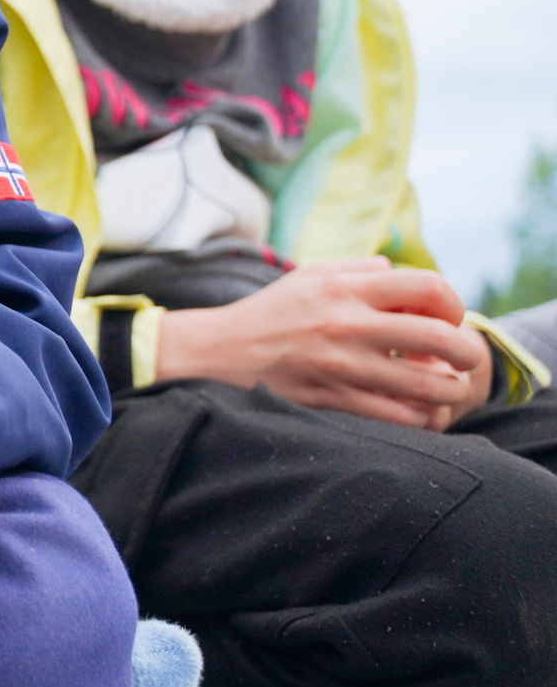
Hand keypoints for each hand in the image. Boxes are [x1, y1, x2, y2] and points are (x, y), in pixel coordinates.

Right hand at [154, 258, 488, 429]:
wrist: (219, 351)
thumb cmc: (270, 312)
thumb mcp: (310, 276)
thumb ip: (359, 270)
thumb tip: (401, 274)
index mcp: (344, 288)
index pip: (428, 287)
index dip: (452, 305)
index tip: (447, 319)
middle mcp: (346, 324)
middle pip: (440, 337)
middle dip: (467, 353)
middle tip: (463, 360)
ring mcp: (340, 366)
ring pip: (426, 384)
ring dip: (448, 389)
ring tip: (444, 387)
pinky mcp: (332, 400)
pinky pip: (397, 416)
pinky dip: (420, 417)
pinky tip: (417, 410)